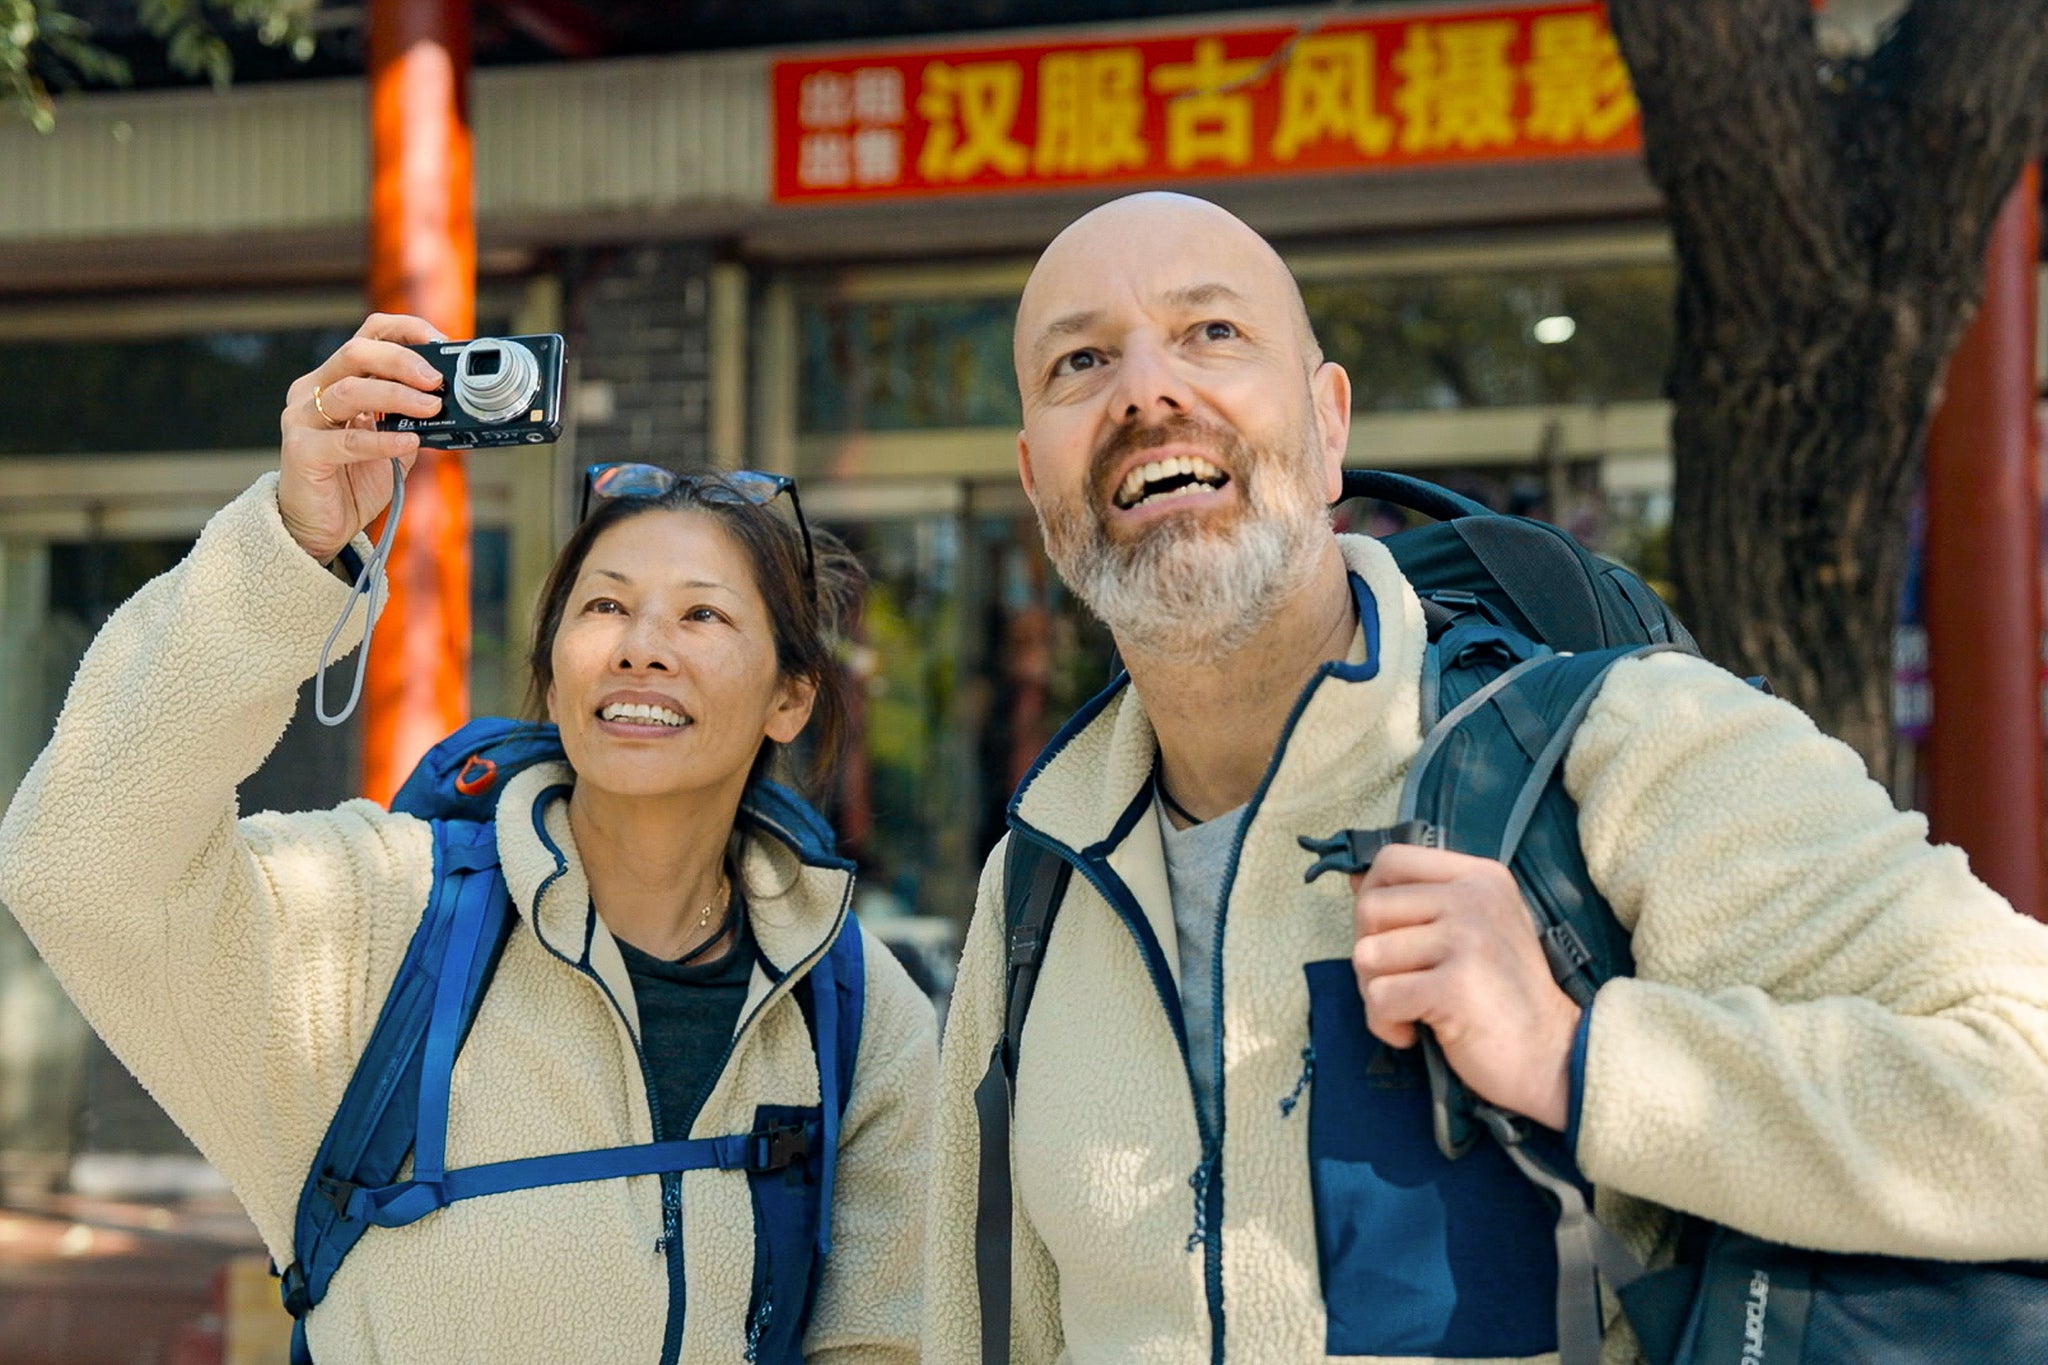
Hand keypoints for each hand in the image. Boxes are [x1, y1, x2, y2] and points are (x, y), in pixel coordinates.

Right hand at [277, 313, 446, 562]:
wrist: (320, 527)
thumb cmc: (354, 481)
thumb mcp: (394, 442)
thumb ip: (413, 419)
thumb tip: (452, 401)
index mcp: (336, 380)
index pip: (368, 335)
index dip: (405, 331)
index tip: (441, 343)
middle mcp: (313, 391)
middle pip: (357, 353)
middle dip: (403, 361)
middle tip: (436, 379)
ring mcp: (302, 419)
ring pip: (350, 391)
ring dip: (397, 396)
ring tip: (432, 408)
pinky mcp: (302, 452)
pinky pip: (347, 440)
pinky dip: (383, 440)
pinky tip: (409, 441)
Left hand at [1350, 845, 1581, 1130]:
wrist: (1554, 1055)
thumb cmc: (1504, 996)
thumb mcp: (1476, 928)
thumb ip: (1424, 902)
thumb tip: (1355, 882)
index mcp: (1480, 877)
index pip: (1393, 860)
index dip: (1371, 896)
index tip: (1386, 935)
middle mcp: (1474, 899)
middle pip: (1370, 908)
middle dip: (1370, 954)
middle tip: (1400, 985)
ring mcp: (1466, 940)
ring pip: (1367, 955)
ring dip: (1376, 993)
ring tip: (1412, 1010)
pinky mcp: (1453, 987)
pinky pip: (1379, 998)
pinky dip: (1385, 1025)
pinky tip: (1413, 1033)